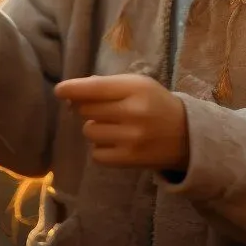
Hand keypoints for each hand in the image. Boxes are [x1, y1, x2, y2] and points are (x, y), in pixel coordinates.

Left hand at [54, 73, 188, 171]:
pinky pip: (96, 153)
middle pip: (86, 109)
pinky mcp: (129, 160)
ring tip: (112, 126)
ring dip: (94, 127)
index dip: (73, 89)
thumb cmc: (156, 103)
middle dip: (86, 107)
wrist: (186, 135)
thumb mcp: (139, 85)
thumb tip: (72, 92)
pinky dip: (100, 148)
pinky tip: (115, 142)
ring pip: (89, 131)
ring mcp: (131, 138)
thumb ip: (108, 86)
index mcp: (136, 88)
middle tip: (101, 109)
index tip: (59, 90)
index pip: (95, 88)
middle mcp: (133, 112)